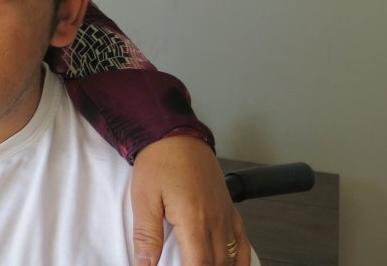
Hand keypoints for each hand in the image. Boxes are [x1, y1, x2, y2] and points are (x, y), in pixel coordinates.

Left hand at [131, 136, 249, 265]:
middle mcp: (216, 220)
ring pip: (231, 257)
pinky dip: (240, 260)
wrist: (177, 134)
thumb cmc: (160, 161)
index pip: (199, 265)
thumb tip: (144, 265)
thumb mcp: (144, 199)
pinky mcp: (230, 210)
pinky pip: (242, 242)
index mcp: (194, 220)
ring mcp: (226, 216)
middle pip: (216, 265)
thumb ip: (146, 237)